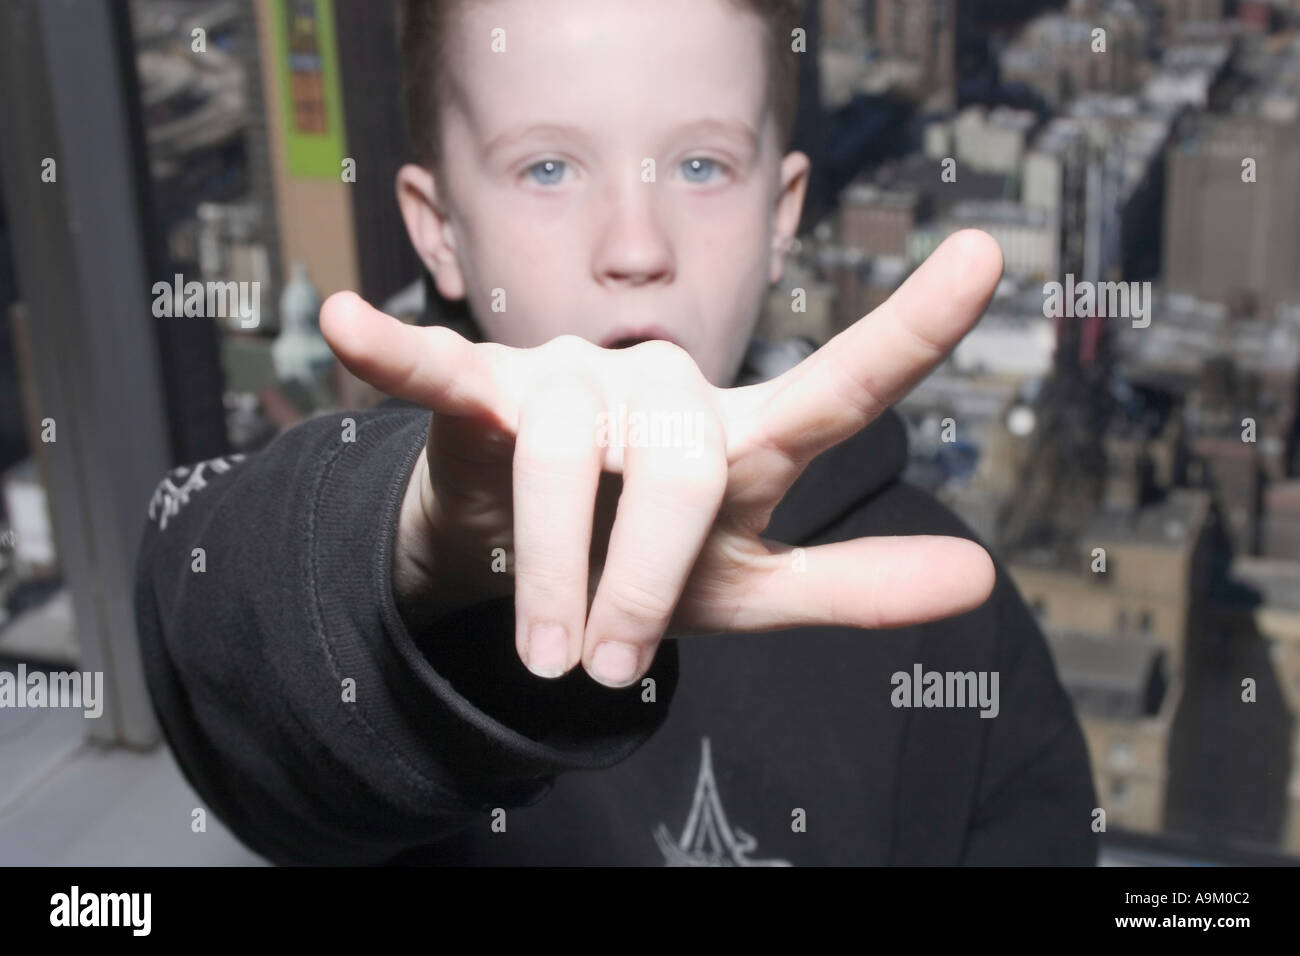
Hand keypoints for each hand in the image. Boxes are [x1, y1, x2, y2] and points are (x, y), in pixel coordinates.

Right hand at [320, 229, 1002, 687]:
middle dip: (645, 585)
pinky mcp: (482, 391)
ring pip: (567, 460)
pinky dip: (397, 356)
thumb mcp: (752, 585)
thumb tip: (979, 580)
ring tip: (550, 649)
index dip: (912, 330)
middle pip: (682, 470)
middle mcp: (666, 391)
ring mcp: (572, 382)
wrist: (528, 554)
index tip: (988, 255)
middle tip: (614, 671)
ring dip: (557, 575)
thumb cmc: (646, 561)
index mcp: (740, 439)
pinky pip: (441, 371)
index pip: (838, 388)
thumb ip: (853, 583)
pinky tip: (344, 324)